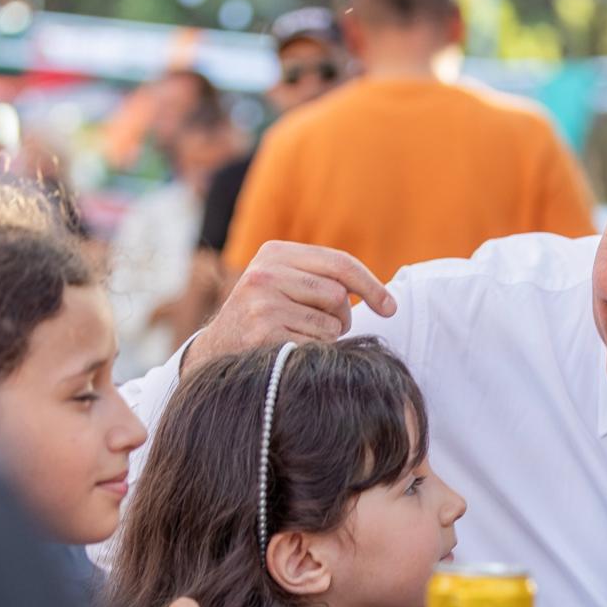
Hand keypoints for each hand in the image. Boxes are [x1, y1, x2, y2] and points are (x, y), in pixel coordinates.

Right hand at [183, 241, 396, 373]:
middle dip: (343, 317)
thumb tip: (383, 296)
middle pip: (338, 294)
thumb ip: (321, 278)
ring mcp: (262, 303)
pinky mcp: (264, 333)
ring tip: (303, 337)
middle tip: (328, 328)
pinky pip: (317, 344)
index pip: (340, 263)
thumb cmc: (263, 317)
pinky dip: (314, 352)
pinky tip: (292, 349)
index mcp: (275, 253)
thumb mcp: (283, 284)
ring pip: (331, 322)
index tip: (390, 307)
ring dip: (328, 337)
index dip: (371, 285)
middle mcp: (266, 273)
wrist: (216, 353)